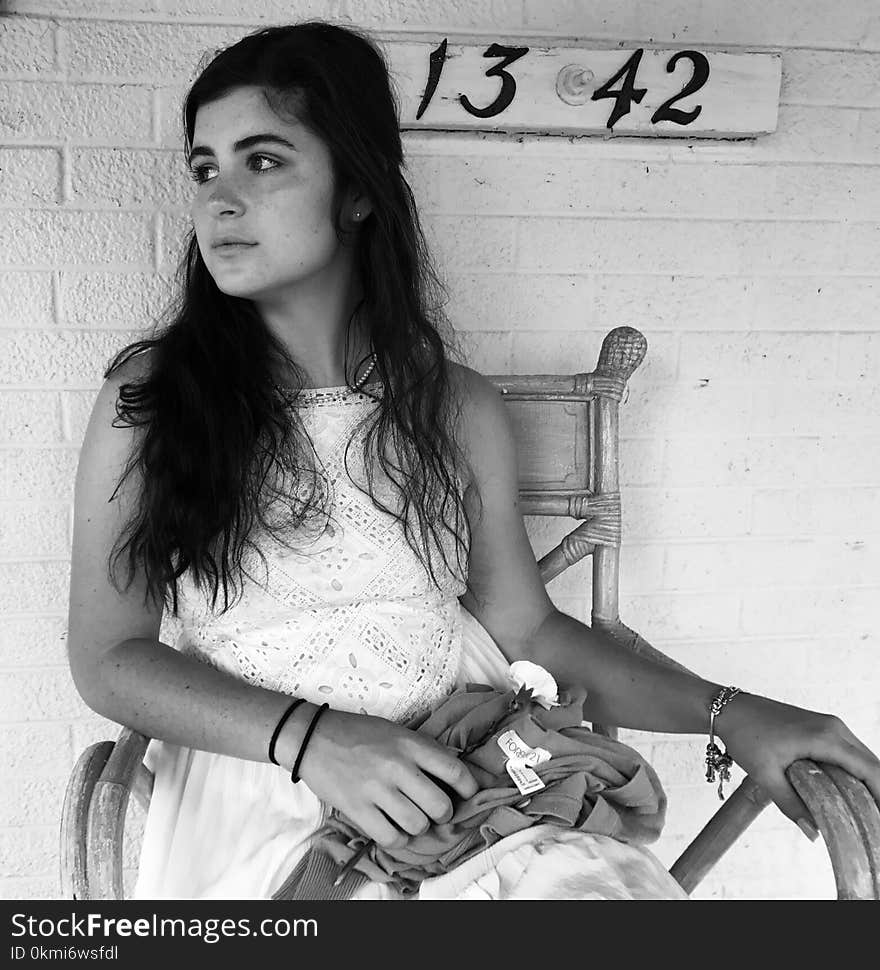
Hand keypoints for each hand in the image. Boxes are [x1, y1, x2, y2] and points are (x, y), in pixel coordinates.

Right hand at [294, 708, 478, 849]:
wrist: (313, 737)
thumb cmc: (359, 734)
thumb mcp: (397, 732)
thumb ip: (423, 751)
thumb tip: (453, 774)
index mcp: (410, 744)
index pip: (455, 771)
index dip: (469, 788)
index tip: (468, 795)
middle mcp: (397, 766)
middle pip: (440, 806)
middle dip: (444, 814)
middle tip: (435, 810)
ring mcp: (376, 789)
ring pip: (418, 825)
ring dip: (419, 826)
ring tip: (411, 817)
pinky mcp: (357, 808)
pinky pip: (391, 837)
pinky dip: (397, 838)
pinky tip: (394, 827)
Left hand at [716, 692, 879, 836]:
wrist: (728, 709)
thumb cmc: (744, 734)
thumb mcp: (765, 774)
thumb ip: (791, 804)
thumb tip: (814, 833)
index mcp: (825, 737)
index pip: (870, 769)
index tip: (879, 821)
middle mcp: (833, 727)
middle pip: (872, 764)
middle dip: (877, 792)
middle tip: (872, 822)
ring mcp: (829, 724)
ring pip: (862, 756)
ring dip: (867, 782)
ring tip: (863, 812)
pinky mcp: (821, 726)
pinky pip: (848, 750)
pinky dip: (854, 770)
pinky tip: (848, 792)